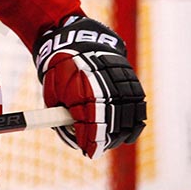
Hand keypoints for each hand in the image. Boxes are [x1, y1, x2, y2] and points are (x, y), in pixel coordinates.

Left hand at [33, 16, 145, 158]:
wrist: (77, 38)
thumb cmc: (60, 66)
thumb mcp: (52, 89)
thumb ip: (60, 112)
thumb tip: (69, 133)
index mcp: (83, 90)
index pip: (91, 124)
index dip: (91, 141)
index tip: (88, 152)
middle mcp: (105, 88)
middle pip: (111, 123)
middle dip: (104, 140)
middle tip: (95, 149)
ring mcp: (119, 82)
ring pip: (127, 116)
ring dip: (120, 133)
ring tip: (110, 142)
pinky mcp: (130, 79)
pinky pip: (137, 105)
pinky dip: (134, 121)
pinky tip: (127, 132)